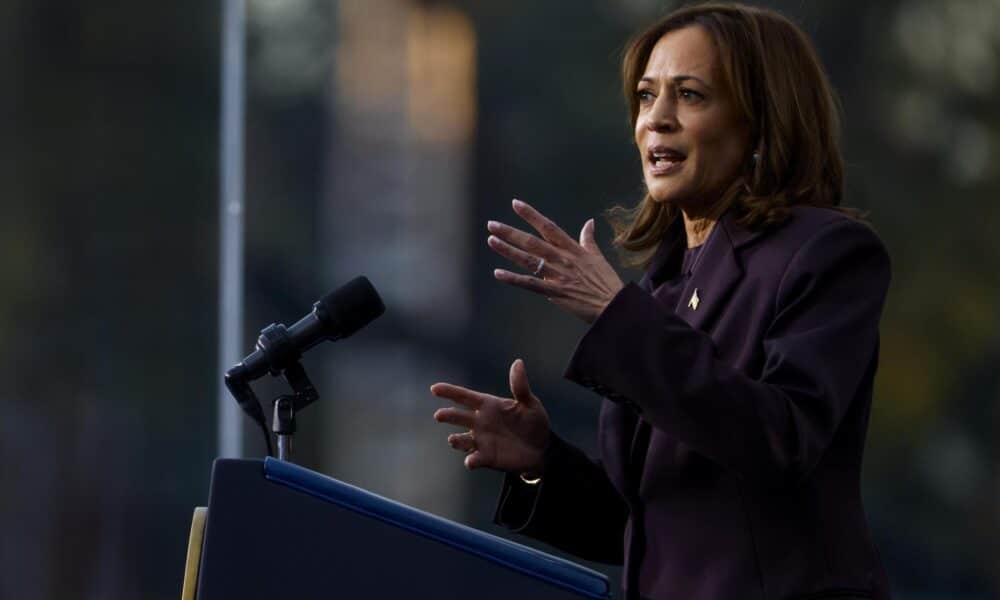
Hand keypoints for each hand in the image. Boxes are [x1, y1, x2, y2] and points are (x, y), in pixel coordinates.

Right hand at [431, 359, 550, 472]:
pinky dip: (471, 460)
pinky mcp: (487, 457)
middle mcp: (480, 422)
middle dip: (448, 416)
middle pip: (459, 417)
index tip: (434, 388)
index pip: (465, 397)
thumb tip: (518, 362)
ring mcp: (481, 440)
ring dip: (456, 440)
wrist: (542, 449)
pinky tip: (472, 460)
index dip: (450, 391)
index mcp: (488, 405)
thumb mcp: (530, 403)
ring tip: (454, 440)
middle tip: (439, 415)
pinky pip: (474, 459)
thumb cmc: (534, 422)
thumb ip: (520, 387)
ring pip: (461, 440)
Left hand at [487, 199, 623, 322]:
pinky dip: (514, 279)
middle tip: (491, 224)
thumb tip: (589, 222)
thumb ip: (588, 239)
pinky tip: (498, 273)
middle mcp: (562, 259)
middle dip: (510, 232)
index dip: (531, 215)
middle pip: (532, 242)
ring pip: (528, 260)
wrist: (613, 305)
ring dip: (508, 250)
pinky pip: (530, 284)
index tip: (515, 204)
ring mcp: (557, 275)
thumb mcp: (597, 257)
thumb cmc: (606, 282)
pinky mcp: (555, 292)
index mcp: (572, 248)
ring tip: (492, 241)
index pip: (548, 227)